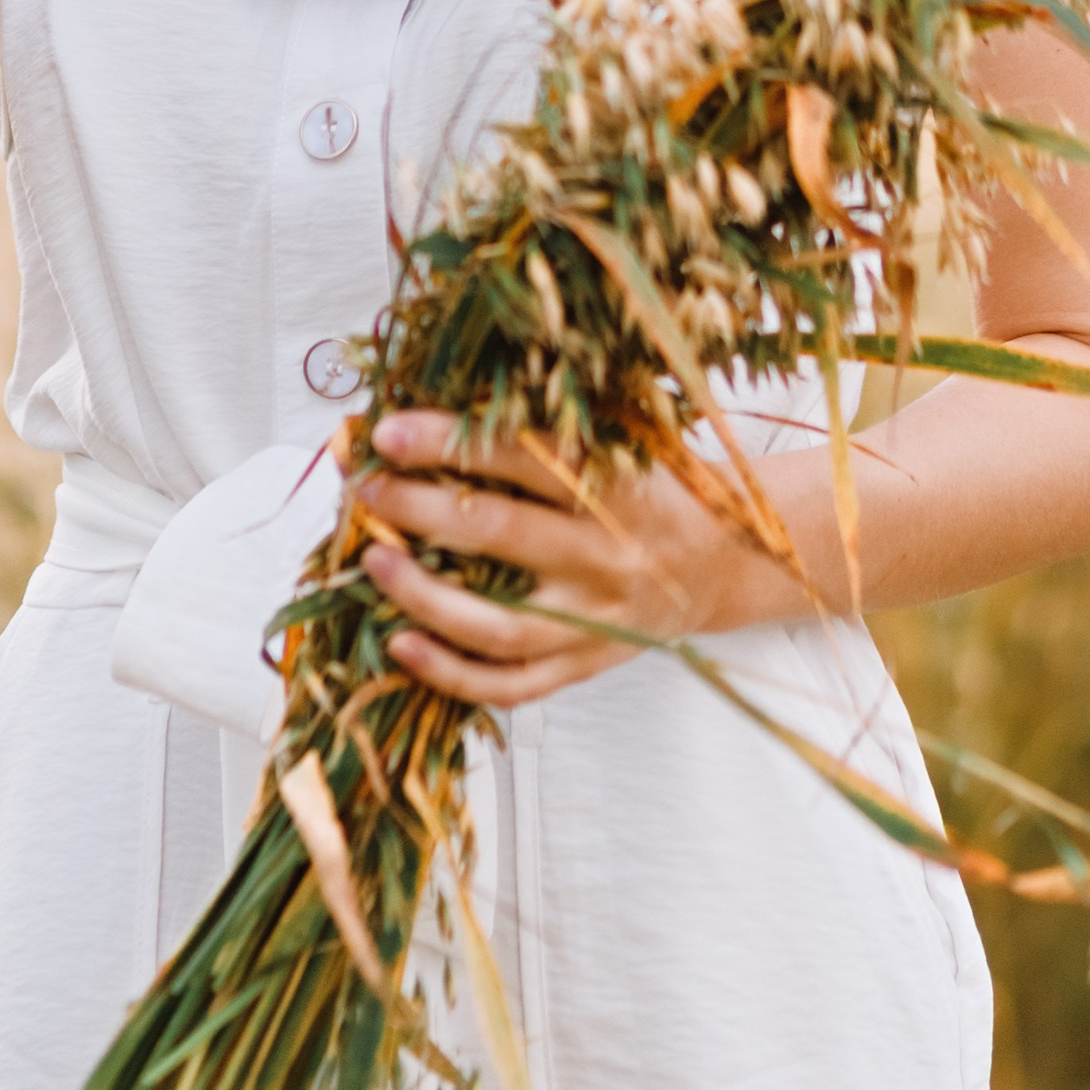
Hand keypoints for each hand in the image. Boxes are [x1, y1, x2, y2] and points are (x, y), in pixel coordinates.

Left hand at [351, 410, 805, 707]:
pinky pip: (511, 683)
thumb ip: (548, 430)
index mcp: (617, 483)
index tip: (388, 430)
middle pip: (500, 534)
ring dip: (422, 596)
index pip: (522, 457)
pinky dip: (450, 672)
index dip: (450, 442)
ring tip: (371, 564)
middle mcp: (607, 552)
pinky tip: (400, 646)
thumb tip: (439, 406)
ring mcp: (596, 618)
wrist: (725, 562)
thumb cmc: (654, 488)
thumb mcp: (622, 443)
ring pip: (498, 623)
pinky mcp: (586, 665)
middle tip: (365, 488)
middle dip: (418, 509)